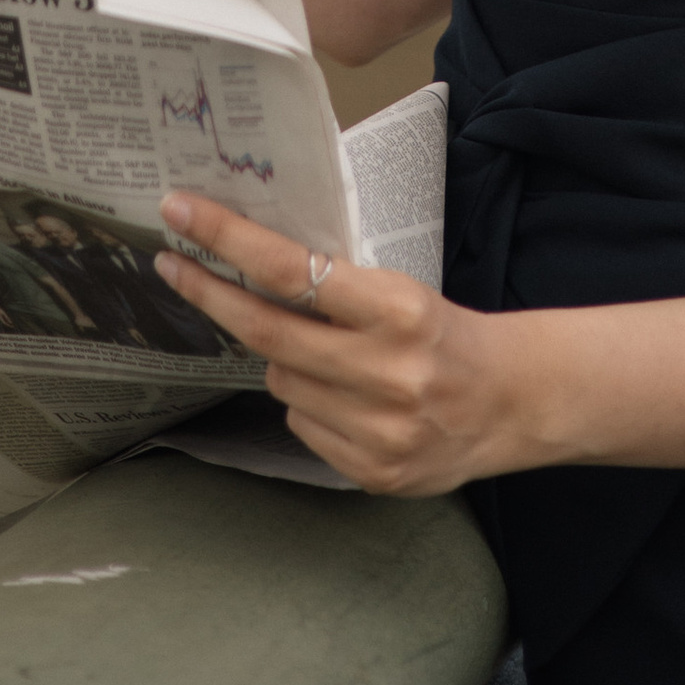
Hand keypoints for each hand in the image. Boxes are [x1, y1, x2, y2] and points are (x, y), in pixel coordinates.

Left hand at [156, 192, 542, 495]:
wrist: (510, 402)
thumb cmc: (445, 332)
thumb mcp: (400, 291)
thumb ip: (336, 288)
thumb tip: (250, 266)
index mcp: (397, 309)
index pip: (292, 270)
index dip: (227, 240)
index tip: (181, 213)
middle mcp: (386, 372)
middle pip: (267, 331)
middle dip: (211, 294)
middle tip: (174, 264)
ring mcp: (378, 430)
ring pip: (280, 380)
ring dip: (282, 359)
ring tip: (331, 354)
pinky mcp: (373, 472)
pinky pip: (301, 424)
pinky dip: (309, 402)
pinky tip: (349, 397)